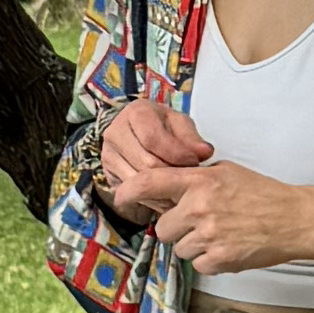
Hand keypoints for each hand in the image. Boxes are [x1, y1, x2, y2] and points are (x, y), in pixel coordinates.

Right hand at [96, 86, 214, 221]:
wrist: (137, 133)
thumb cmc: (162, 126)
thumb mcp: (179, 124)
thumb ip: (191, 137)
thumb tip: (205, 152)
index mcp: (135, 113)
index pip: (153, 138)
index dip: (176, 153)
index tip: (195, 161)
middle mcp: (115, 133)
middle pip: (145, 162)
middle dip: (172, 173)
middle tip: (190, 178)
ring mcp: (108, 155)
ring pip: (138, 182)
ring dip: (163, 189)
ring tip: (182, 188)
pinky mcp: (109, 175)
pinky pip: (132, 193)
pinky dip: (153, 198)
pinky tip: (167, 196)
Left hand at [144, 150, 313, 281]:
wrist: (295, 219)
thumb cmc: (263, 194)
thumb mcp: (227, 172)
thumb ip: (196, 178)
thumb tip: (165, 186)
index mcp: (201, 181)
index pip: (151, 182)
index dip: (130, 190)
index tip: (119, 194)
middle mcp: (200, 207)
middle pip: (163, 227)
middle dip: (176, 228)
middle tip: (200, 222)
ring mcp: (208, 235)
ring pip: (179, 248)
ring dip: (194, 245)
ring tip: (221, 234)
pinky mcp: (219, 259)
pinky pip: (197, 264)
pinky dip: (209, 260)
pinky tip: (229, 246)